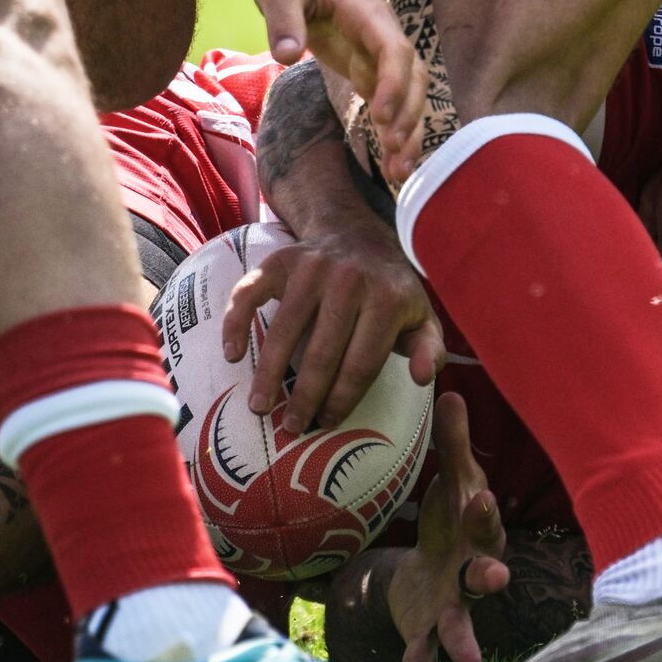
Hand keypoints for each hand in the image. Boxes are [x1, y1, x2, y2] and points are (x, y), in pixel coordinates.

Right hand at [221, 222, 442, 432]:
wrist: (358, 235)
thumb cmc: (391, 290)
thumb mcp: (422, 317)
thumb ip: (429, 349)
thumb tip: (422, 377)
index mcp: (388, 300)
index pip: (362, 362)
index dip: (344, 398)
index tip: (329, 422)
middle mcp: (349, 281)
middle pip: (323, 352)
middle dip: (305, 396)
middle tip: (292, 426)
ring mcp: (312, 268)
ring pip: (285, 329)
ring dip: (268, 373)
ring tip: (260, 407)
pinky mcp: (281, 260)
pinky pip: (250, 293)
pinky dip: (235, 323)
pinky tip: (232, 355)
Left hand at [253, 0, 425, 178]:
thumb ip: (283, 17)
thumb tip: (287, 55)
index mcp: (370, 15)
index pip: (395, 51)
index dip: (394, 84)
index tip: (380, 117)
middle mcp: (385, 38)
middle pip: (414, 79)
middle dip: (408, 116)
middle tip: (392, 148)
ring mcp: (382, 59)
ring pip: (411, 98)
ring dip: (410, 134)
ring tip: (399, 172)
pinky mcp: (373, 74)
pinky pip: (395, 108)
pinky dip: (397, 137)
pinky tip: (394, 167)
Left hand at [386, 393, 507, 661]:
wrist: (432, 570)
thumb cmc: (449, 518)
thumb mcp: (453, 480)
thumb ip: (451, 442)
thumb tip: (448, 390)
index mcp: (478, 531)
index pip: (484, 520)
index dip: (483, 512)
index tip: (478, 498)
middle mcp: (473, 568)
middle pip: (486, 571)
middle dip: (490, 573)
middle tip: (495, 575)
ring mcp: (455, 602)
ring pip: (464, 620)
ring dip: (465, 637)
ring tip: (466, 657)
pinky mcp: (430, 626)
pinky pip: (426, 646)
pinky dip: (421, 659)